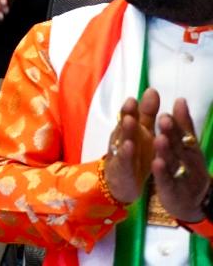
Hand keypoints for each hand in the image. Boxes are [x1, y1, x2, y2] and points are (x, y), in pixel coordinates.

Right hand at [104, 90, 160, 204]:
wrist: (122, 182)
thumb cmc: (135, 153)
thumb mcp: (143, 132)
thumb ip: (147, 113)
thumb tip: (152, 90)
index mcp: (131, 129)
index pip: (131, 114)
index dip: (136, 104)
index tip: (148, 93)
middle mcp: (123, 138)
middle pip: (124, 124)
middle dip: (127, 113)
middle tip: (132, 102)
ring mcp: (120, 152)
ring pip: (122, 140)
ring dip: (125, 130)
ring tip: (130, 120)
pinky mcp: (121, 168)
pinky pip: (123, 159)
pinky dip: (126, 153)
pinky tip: (130, 146)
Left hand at [152, 96, 210, 219]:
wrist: (191, 204)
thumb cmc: (186, 170)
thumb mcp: (187, 148)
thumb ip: (183, 127)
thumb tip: (181, 100)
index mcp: (191, 151)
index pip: (185, 134)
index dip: (179, 122)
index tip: (173, 105)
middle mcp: (188, 163)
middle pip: (180, 147)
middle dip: (172, 133)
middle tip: (164, 119)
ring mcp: (182, 178)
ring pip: (173, 163)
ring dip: (166, 151)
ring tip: (159, 138)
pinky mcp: (172, 192)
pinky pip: (166, 181)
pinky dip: (162, 173)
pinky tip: (156, 163)